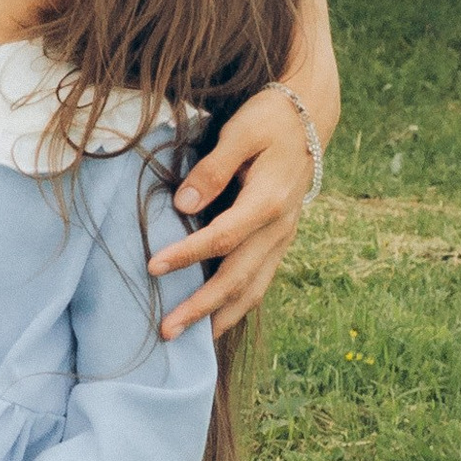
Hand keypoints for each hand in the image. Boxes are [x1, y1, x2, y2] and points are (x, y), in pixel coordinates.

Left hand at [150, 83, 320, 338]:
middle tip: (165, 330)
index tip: (152, 267)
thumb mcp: (240, 133)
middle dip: (202, 307)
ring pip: (254, 289)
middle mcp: (279, 227)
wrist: (308, 118)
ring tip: (190, 342)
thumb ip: (212, 170)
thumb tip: (182, 204)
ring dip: (221, 317)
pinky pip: (260, 281)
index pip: (223, 237)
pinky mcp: (279, 241)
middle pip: (239, 277)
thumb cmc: (267, 121)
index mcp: (268, 201)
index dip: (188, 255)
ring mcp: (282, 238)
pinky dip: (238, 305)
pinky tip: (215, 321)